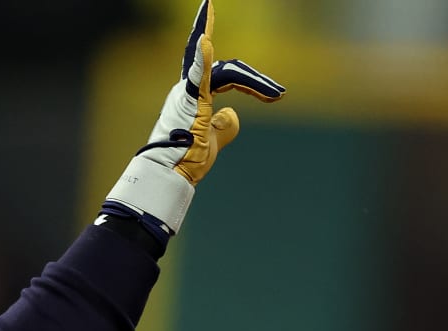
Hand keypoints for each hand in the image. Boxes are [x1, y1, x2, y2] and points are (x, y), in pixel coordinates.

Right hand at [106, 0, 284, 231]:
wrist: (170, 175)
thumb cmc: (187, 160)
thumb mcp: (214, 139)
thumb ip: (224, 124)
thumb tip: (230, 113)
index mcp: (193, 96)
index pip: (226, 76)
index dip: (253, 84)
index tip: (276, 96)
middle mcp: (188, 89)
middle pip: (227, 69)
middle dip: (255, 80)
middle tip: (277, 94)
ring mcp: (188, 92)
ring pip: (227, 72)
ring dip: (253, 82)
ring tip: (271, 86)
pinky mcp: (189, 99)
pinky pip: (199, 72)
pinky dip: (201, 56)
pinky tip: (204, 39)